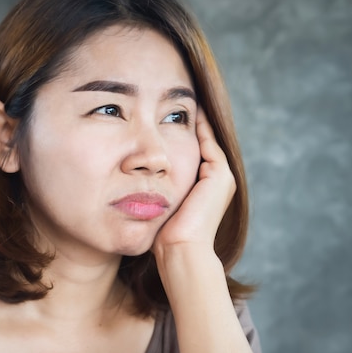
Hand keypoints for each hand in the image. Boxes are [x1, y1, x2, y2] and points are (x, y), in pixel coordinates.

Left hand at [153, 109, 235, 259]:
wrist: (181, 250)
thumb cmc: (164, 237)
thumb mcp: (158, 209)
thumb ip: (154, 194)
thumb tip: (130, 183)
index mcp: (205, 191)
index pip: (193, 156)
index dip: (178, 139)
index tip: (163, 122)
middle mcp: (217, 183)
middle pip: (201, 146)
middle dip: (188, 127)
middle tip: (174, 106)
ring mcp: (221, 178)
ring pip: (207, 141)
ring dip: (194, 122)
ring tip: (181, 102)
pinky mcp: (219, 174)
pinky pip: (207, 141)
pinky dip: (199, 126)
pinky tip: (186, 110)